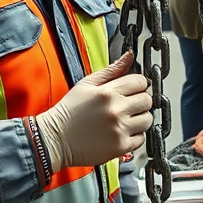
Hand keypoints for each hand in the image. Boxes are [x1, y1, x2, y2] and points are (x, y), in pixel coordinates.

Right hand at [36, 52, 153, 170]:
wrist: (55, 139)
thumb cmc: (70, 111)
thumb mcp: (87, 84)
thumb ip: (112, 70)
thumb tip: (130, 55)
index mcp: (108, 92)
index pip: (141, 82)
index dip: (137, 84)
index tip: (132, 89)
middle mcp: (116, 111)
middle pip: (147, 100)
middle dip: (140, 100)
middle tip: (128, 104)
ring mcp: (119, 129)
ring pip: (147, 119)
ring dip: (139, 118)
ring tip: (125, 118)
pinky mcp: (120, 146)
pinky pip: (141, 138)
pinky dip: (135, 135)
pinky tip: (121, 131)